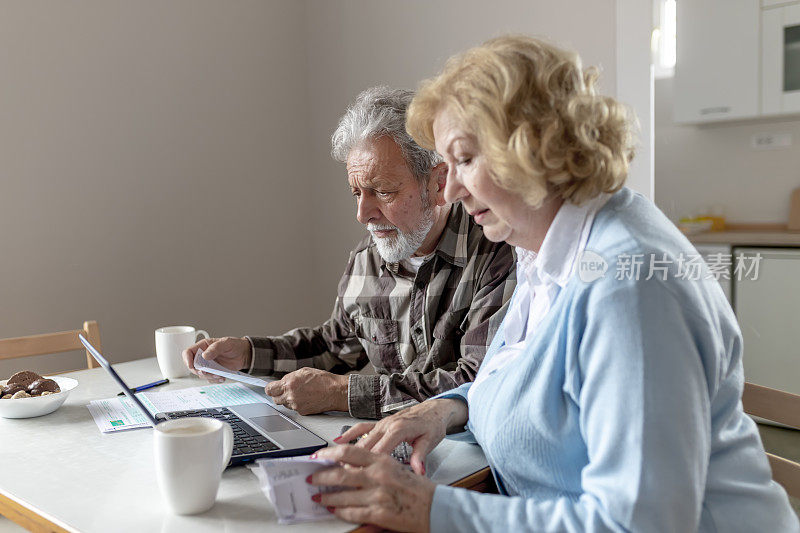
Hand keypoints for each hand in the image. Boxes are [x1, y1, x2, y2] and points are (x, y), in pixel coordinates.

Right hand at [181, 336, 250, 382]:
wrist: (244, 354)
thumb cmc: (234, 345)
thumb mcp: (225, 343)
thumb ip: (215, 348)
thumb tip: (204, 355)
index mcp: (203, 346)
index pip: (188, 352)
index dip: (187, 360)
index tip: (192, 366)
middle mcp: (203, 356)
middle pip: (192, 366)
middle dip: (199, 371)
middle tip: (208, 372)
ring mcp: (208, 365)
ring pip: (201, 374)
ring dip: (209, 376)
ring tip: (219, 375)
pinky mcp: (213, 372)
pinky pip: (209, 379)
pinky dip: (215, 380)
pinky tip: (222, 377)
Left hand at [264, 368, 347, 414]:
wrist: (336, 392)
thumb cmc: (323, 380)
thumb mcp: (304, 372)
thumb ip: (290, 378)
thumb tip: (282, 382)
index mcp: (289, 383)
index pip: (269, 390)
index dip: (271, 388)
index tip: (273, 388)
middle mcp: (290, 396)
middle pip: (275, 399)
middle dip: (279, 395)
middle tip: (286, 390)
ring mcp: (295, 405)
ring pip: (285, 404)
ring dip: (288, 400)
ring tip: (300, 393)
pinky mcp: (302, 412)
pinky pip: (294, 409)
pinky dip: (297, 404)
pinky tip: (306, 398)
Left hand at [310, 445, 434, 532]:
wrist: (437, 507)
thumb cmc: (418, 488)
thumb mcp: (396, 468)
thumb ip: (373, 465)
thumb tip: (349, 466)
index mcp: (383, 460)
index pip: (349, 451)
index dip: (329, 453)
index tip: (318, 456)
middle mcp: (378, 475)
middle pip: (340, 472)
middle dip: (321, 476)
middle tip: (312, 478)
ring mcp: (378, 495)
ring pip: (342, 495)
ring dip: (327, 497)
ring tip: (319, 497)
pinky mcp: (379, 514)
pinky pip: (351, 512)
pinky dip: (339, 512)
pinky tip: (334, 510)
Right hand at [335, 398, 466, 475]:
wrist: (434, 409)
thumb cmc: (432, 424)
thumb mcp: (430, 440)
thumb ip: (421, 456)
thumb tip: (418, 471)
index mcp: (398, 429)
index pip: (379, 450)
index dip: (366, 465)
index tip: (356, 477)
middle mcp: (387, 425)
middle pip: (365, 446)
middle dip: (351, 462)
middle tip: (339, 476)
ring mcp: (381, 424)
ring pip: (360, 440)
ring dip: (347, 452)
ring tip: (334, 465)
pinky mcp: (380, 423)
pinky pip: (361, 428)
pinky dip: (349, 434)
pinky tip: (337, 441)